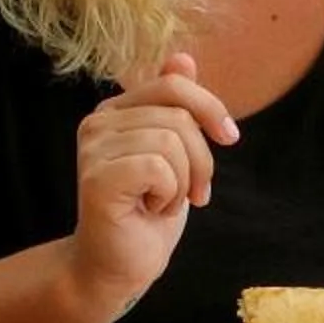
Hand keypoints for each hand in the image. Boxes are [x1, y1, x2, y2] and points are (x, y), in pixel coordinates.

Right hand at [71, 52, 238, 320]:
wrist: (121, 265)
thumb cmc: (148, 211)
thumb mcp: (174, 153)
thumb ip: (175, 107)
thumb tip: (182, 57)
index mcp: (115, 110)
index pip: (174, 84)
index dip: (210, 108)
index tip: (229, 138)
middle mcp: (97, 122)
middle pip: (179, 116)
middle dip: (200, 160)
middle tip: (191, 193)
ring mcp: (93, 149)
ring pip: (173, 142)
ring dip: (184, 182)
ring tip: (164, 203)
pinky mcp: (98, 177)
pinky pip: (159, 167)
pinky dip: (170, 195)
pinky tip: (151, 210)